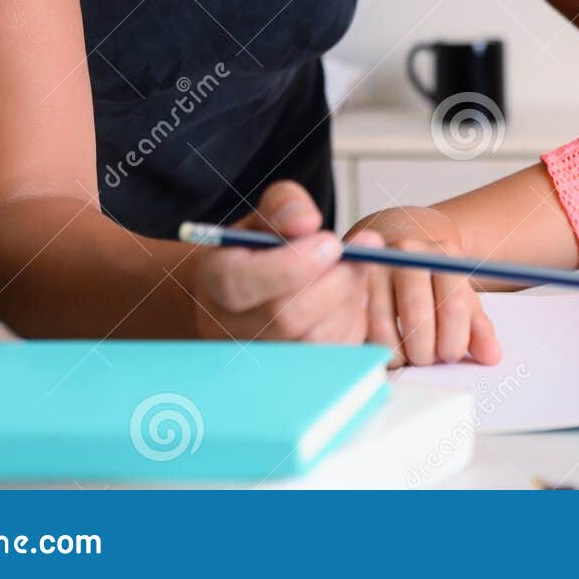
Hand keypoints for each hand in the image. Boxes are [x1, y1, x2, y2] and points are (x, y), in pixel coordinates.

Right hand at [191, 180, 371, 342]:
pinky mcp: (298, 372)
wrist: (256, 290)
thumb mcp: (268, 215)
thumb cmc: (263, 247)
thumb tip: (306, 222)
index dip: (292, 265)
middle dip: (335, 281)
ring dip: (349, 298)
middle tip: (364, 248)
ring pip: (315, 339)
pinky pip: (334, 352)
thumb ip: (284, 206)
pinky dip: (353, 317)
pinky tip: (351, 292)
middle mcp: (229, 327)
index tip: (332, 240)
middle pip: (284, 317)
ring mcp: (260, 357)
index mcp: (214, 281)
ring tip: (356, 266)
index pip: (240, 284)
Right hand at [349, 206, 501, 368]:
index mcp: (442, 256)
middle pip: (418, 315)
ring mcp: (373, 266)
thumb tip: (492, 356)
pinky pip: (358, 327)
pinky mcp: (347, 285)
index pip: (453, 306)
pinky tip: (387, 348)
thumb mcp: (459, 296)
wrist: (397, 241)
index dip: (454, 342)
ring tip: (408, 356)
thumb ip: (477, 327)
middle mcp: (406, 254)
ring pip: (384, 325)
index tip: (451, 355)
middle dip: (426, 351)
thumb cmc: (432, 280)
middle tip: (428, 359)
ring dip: (399, 354)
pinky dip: (374, 347)